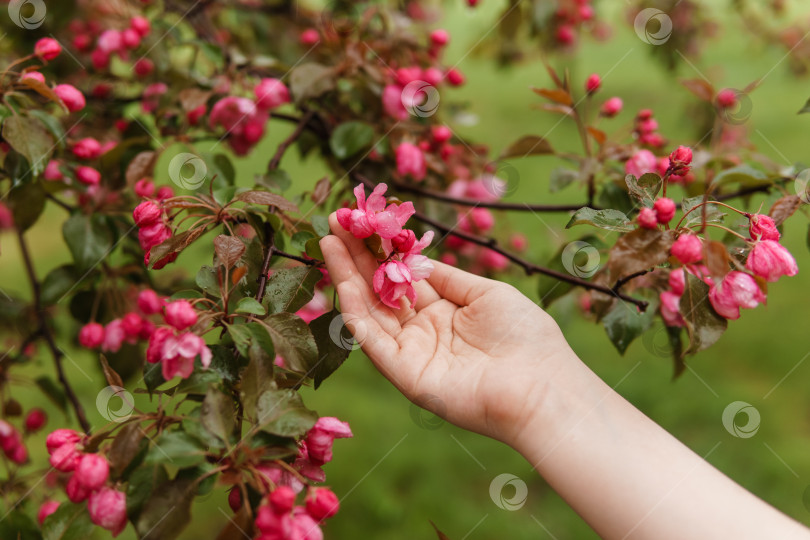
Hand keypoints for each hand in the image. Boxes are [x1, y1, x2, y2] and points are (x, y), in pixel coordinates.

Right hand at [320, 214, 577, 443]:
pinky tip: (343, 280)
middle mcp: (423, 332)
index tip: (362, 222)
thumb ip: (447, 277)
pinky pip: (374, 340)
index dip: (382, 251)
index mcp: (444, 313)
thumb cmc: (525, 337)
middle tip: (335, 223)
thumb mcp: (486, 293)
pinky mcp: (405, 375)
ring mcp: (412, 354)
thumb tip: (416, 257)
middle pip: (380, 290)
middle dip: (356, 257)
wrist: (542, 386)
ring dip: (347, 277)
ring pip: (370, 312)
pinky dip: (356, 310)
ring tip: (329, 242)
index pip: (402, 278)